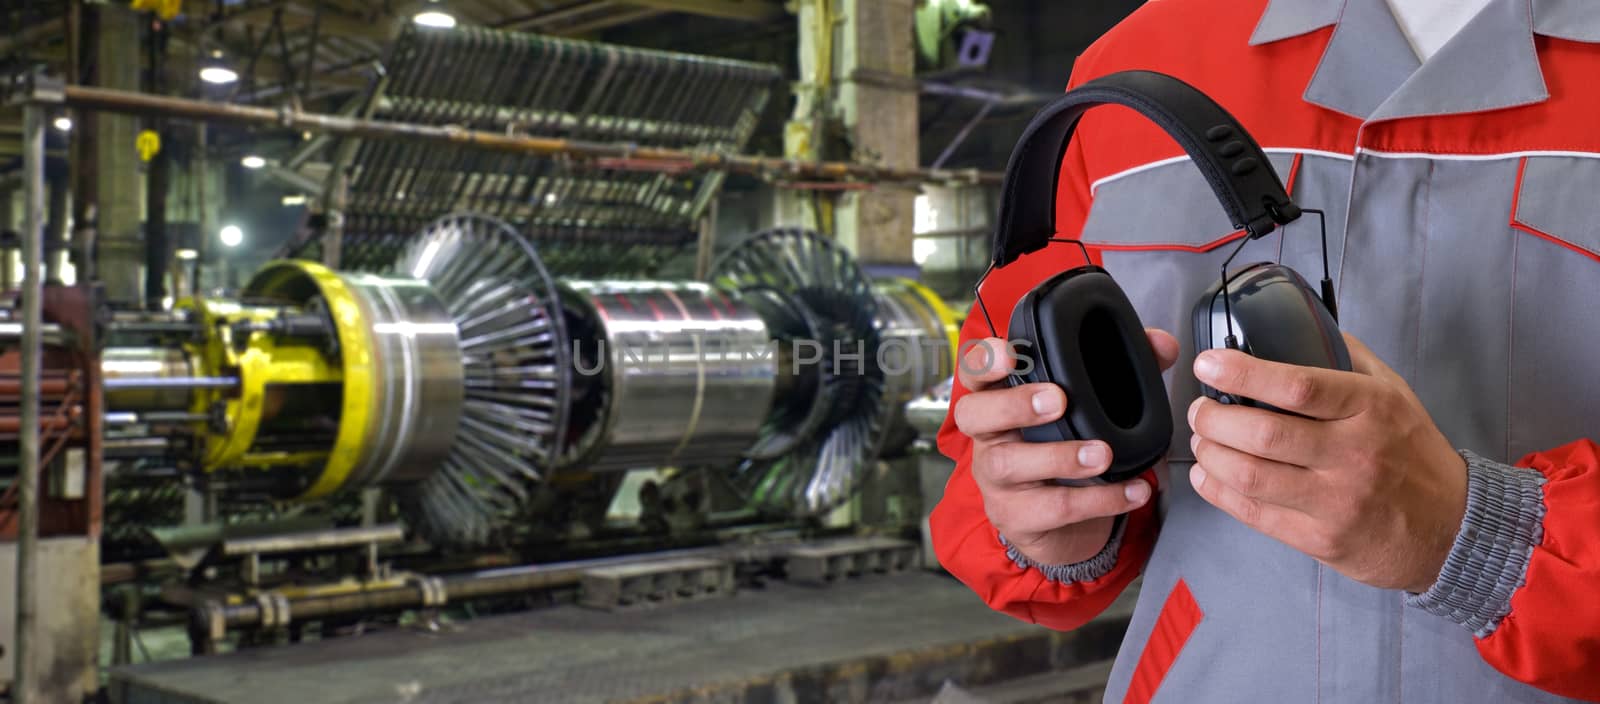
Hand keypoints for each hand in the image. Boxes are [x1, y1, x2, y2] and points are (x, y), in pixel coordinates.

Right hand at [954, 331, 1178, 565]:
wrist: (1060, 524)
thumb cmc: (1067, 448)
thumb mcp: (1091, 406)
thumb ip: (1124, 368)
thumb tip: (1161, 344)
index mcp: (999, 399)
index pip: (973, 372)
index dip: (985, 360)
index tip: (1012, 355)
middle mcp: (988, 436)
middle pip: (973, 414)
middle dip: (1014, 404)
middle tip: (1058, 401)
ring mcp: (996, 479)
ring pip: (1008, 463)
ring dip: (1058, 456)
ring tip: (1102, 454)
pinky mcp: (1016, 516)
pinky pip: (1051, 508)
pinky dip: (1098, 500)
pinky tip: (1132, 490)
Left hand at [1186, 333, 1466, 591]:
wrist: (1452, 528)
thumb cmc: (1413, 453)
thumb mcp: (1394, 393)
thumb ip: (1347, 357)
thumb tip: (1300, 322)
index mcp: (1371, 409)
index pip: (1299, 387)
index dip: (1243, 373)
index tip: (1209, 365)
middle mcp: (1354, 455)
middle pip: (1263, 435)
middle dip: (1214, 420)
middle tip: (1200, 409)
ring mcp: (1337, 502)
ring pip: (1251, 477)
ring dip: (1210, 455)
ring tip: (1202, 440)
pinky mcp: (1321, 540)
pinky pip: (1254, 514)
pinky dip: (1218, 492)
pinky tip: (1207, 475)